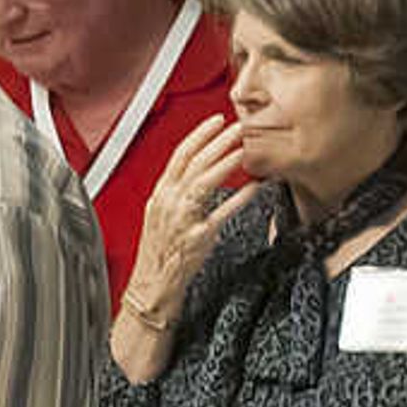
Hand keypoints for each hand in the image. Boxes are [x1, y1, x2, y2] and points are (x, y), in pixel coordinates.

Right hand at [129, 115, 256, 328]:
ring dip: (227, 161)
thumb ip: (179, 193)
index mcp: (160, 195)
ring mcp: (181, 219)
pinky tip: (254, 187)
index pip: (179, 155)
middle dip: (218, 141)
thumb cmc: (160, 253)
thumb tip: (202, 173)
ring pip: (204, 181)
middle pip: (194, 163)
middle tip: (240, 127)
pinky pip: (222, 213)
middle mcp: (168, 203)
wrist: (152, 286)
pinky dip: (239, 198)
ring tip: (246, 147)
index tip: (217, 121)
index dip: (199, 135)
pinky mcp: (197, 238)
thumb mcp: (163, 216)